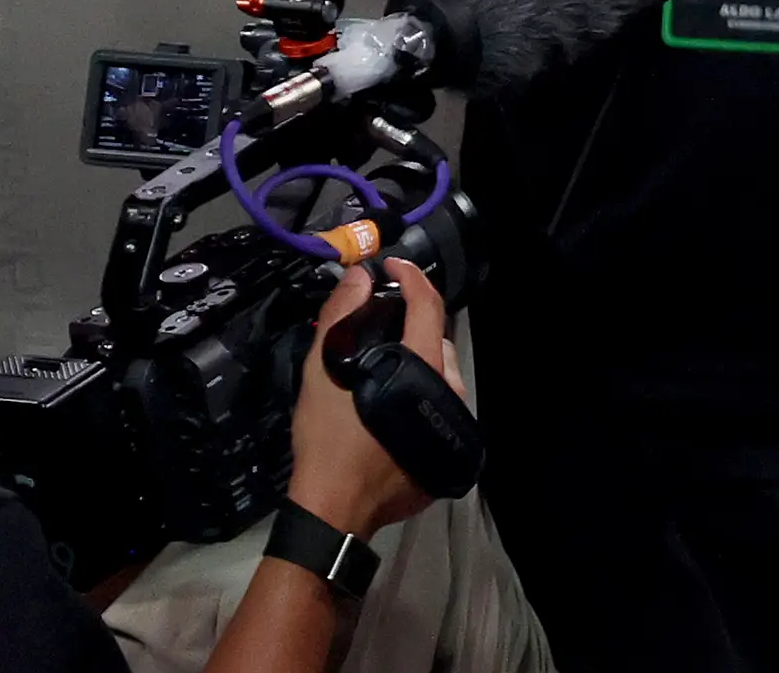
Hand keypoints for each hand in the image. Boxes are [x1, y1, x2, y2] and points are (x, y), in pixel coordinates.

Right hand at [284, 262, 452, 539]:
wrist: (334, 510)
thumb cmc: (328, 439)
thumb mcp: (323, 372)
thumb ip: (342, 318)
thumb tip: (361, 277)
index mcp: (424, 367)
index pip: (428, 306)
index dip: (412, 277)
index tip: (392, 266)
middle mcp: (450, 392)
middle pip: (437, 343)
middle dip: (412, 328)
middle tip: (379, 329)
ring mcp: (454, 424)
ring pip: (443, 378)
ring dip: (419, 365)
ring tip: (384, 369)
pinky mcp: (450, 453)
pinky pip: (440, 409)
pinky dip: (422, 398)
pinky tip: (395, 406)